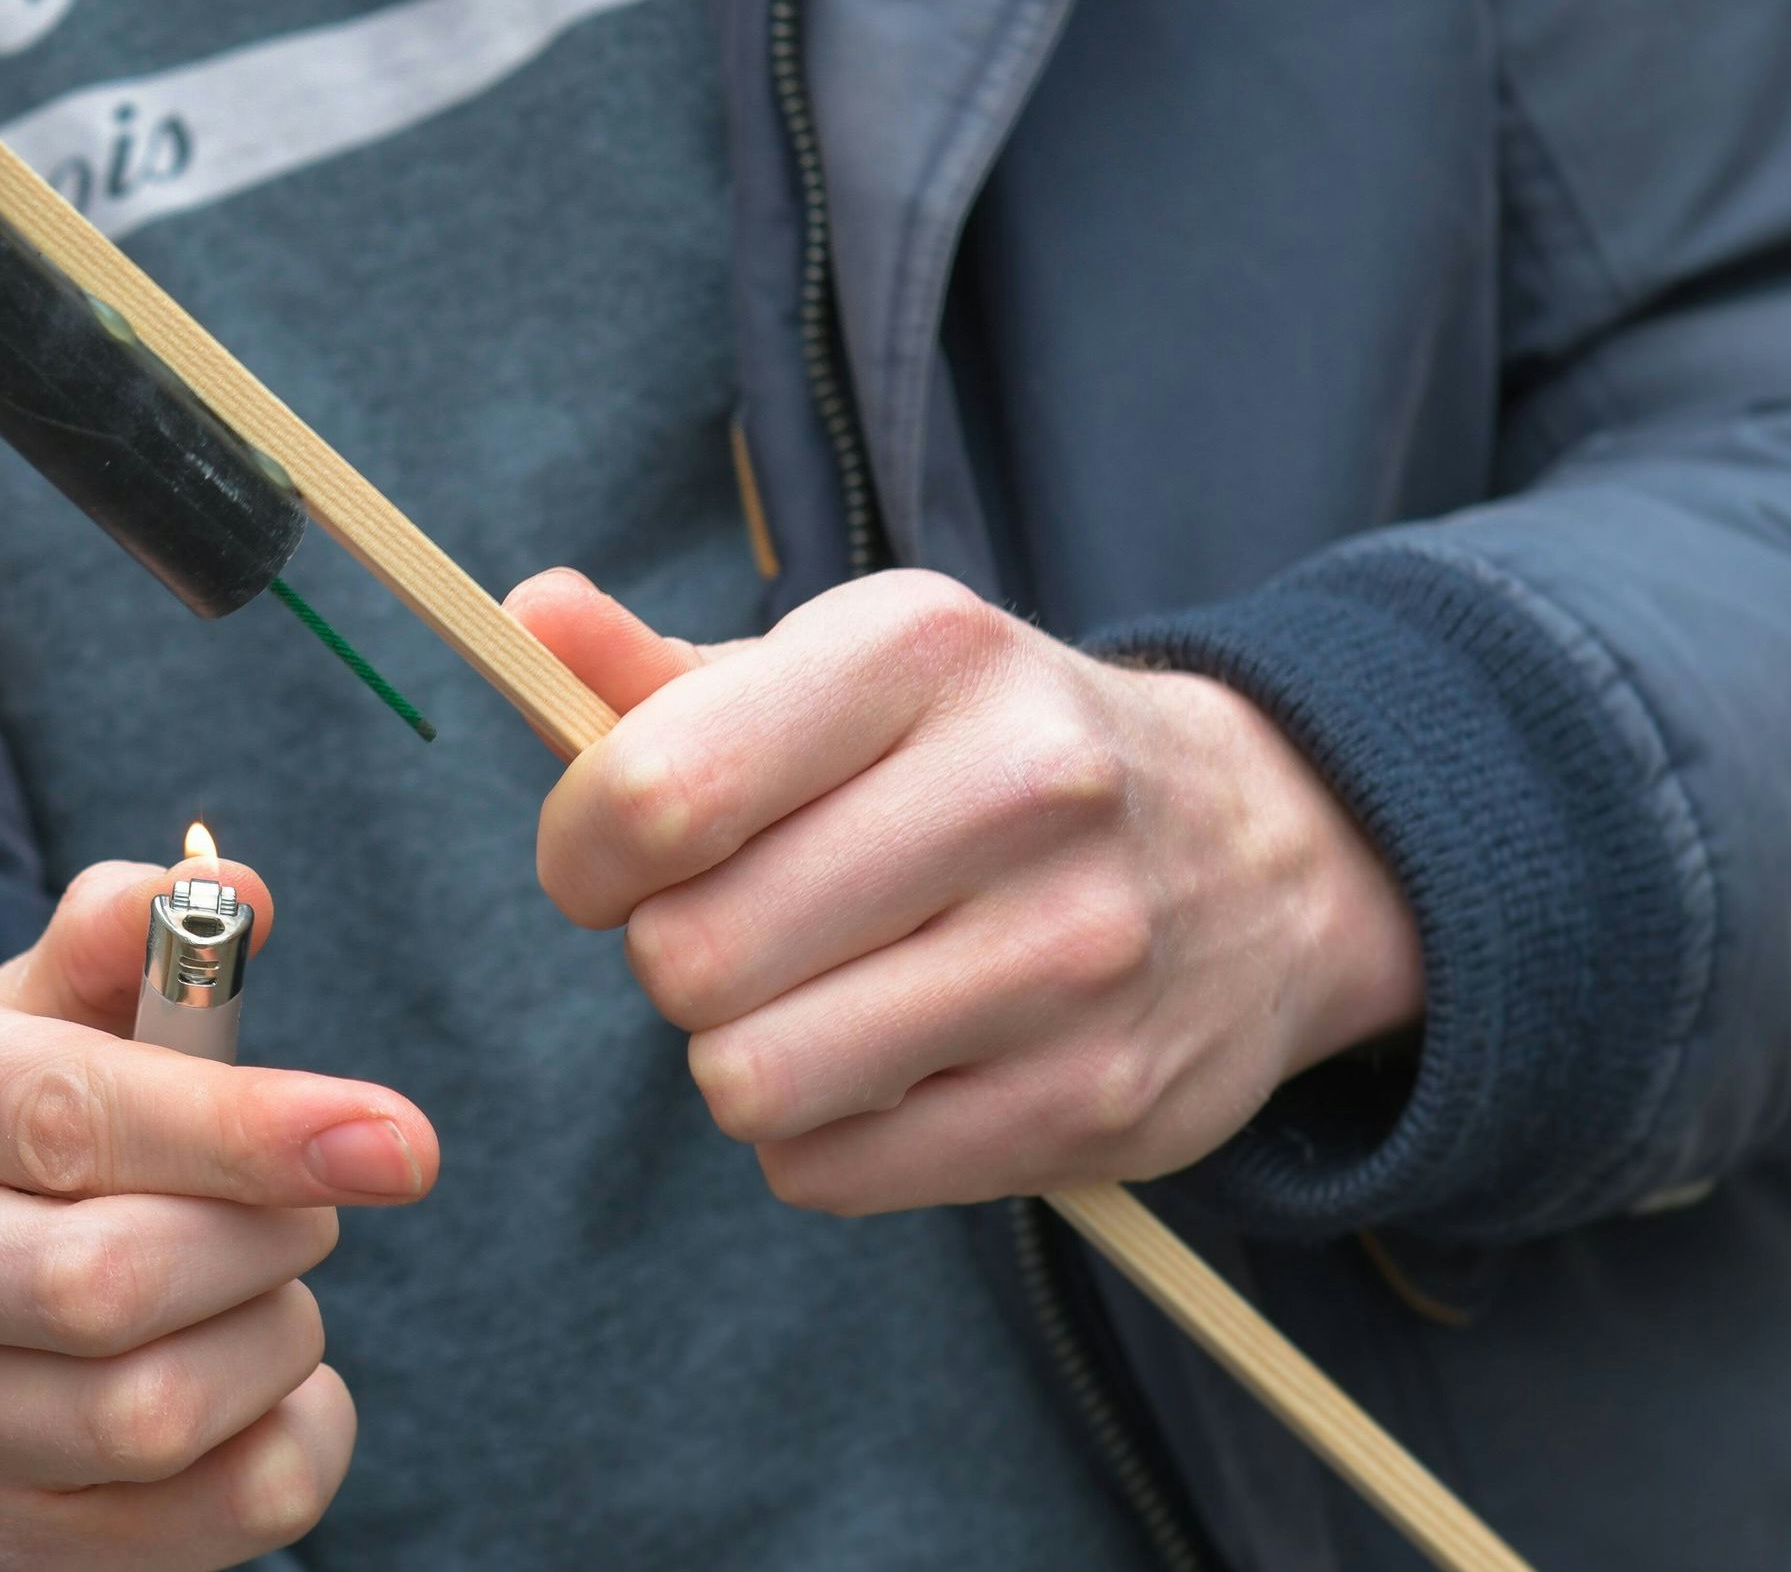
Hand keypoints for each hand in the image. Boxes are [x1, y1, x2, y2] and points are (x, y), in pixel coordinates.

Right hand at [0, 856, 438, 1571]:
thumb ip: (103, 953)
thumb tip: (248, 893)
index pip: (70, 1116)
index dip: (252, 1128)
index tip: (395, 1139)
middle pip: (118, 1281)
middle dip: (264, 1235)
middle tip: (298, 1202)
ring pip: (156, 1415)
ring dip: (272, 1342)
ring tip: (258, 1289)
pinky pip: (191, 1533)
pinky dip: (283, 1457)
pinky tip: (258, 1396)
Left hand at [510, 567, 1421, 1213]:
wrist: (1264, 852)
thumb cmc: (986, 755)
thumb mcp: (847, 677)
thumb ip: (664, 677)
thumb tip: (526, 618)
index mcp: (926, 651)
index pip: (662, 792)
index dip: (583, 849)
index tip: (610, 859)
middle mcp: (1020, 788)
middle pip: (688, 957)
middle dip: (671, 955)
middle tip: (739, 927)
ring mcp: (1074, 956)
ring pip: (751, 1082)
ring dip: (740, 1056)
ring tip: (812, 996)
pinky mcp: (1100, 1103)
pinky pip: (830, 1172)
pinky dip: (820, 1136)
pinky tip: (889, 1060)